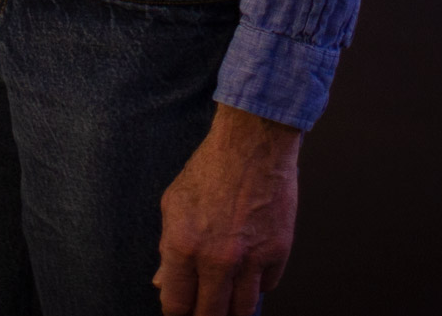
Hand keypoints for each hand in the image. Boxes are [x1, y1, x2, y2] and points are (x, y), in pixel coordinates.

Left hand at [155, 104, 300, 315]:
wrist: (254, 143)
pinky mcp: (278, 251)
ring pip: (242, 310)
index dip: (177, 312)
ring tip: (226, 300)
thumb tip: (163, 282)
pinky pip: (266, 287)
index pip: (177, 304)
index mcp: (183, 245)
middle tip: (204, 310)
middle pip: (210, 314)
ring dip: (232, 310)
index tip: (181, 310)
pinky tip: (249, 272)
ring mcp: (250, 258)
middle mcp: (217, 258)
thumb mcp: (174, 204)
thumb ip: (168, 249)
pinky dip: (257, 285)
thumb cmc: (213, 167)